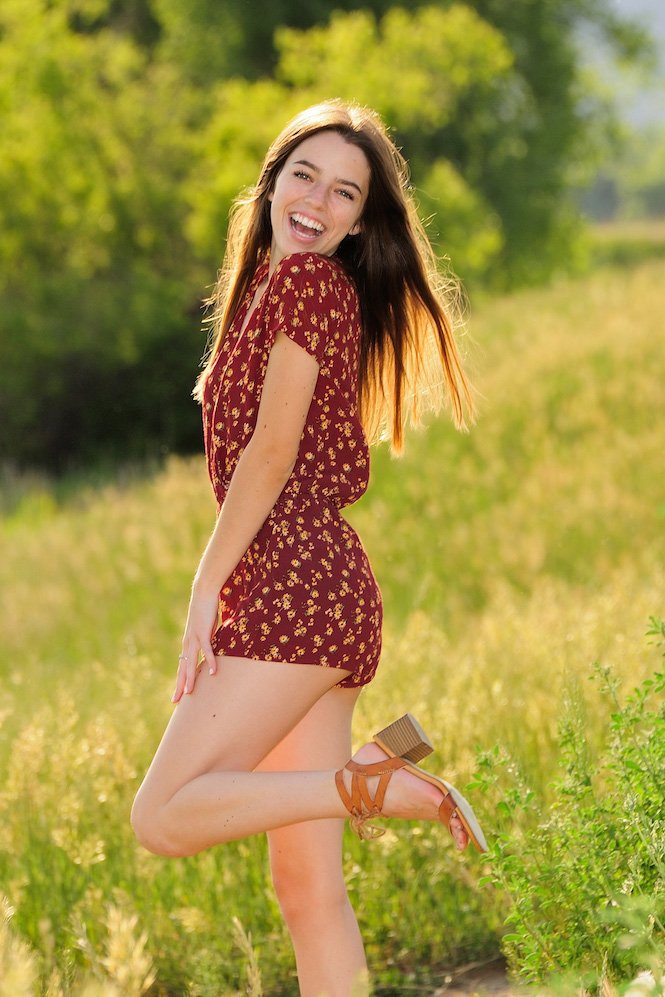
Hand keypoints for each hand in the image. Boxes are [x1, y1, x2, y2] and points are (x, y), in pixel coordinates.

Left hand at [172, 586, 218, 702]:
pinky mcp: (203, 632)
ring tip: (188, 693)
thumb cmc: (206, 608)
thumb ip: (206, 639)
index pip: (182, 666)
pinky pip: (207, 650)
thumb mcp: (205, 628)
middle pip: (182, 668)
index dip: (180, 680)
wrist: (204, 591)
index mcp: (188, 642)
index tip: (178, 695)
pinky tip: (212, 673)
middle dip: (179, 685)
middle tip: (175, 702)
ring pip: (191, 662)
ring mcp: (194, 638)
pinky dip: (210, 661)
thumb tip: (211, 648)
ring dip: (190, 678)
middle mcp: (188, 642)